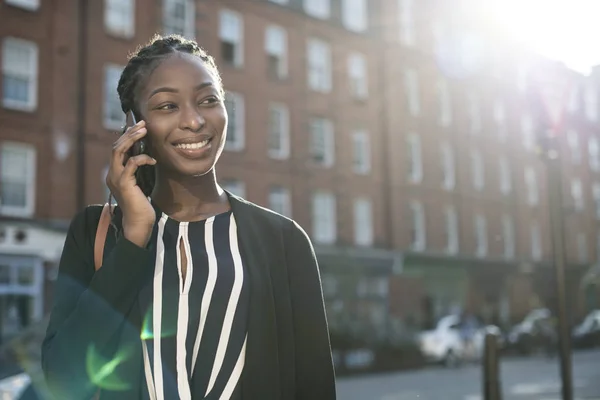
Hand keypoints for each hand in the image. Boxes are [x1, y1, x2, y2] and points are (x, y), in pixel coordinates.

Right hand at [106, 120, 156, 246]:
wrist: (138, 223)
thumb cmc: (141, 204)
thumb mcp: (140, 183)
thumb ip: (139, 170)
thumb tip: (147, 154)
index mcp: (115, 173)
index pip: (117, 149)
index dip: (127, 136)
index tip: (139, 127)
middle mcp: (112, 174)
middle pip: (116, 146)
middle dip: (129, 133)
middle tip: (142, 124)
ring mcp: (116, 178)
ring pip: (118, 151)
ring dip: (132, 139)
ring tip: (144, 131)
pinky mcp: (124, 183)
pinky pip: (131, 164)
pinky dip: (142, 158)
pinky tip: (153, 160)